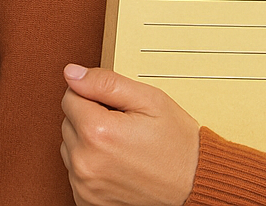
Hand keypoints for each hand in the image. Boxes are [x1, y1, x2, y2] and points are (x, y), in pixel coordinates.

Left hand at [61, 65, 199, 205]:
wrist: (196, 187)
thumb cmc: (177, 146)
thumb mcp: (148, 100)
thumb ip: (105, 82)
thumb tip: (72, 73)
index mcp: (98, 132)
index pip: (70, 96)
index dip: (93, 95)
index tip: (114, 106)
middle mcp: (86, 162)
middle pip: (68, 121)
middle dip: (90, 117)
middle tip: (122, 126)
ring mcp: (85, 186)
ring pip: (70, 146)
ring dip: (87, 141)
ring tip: (121, 146)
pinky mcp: (88, 202)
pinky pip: (75, 172)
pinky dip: (90, 165)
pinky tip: (115, 164)